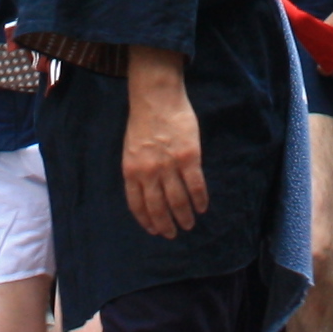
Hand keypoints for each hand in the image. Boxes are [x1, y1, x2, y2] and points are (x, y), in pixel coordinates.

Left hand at [121, 48, 205, 236]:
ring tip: (189, 224)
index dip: (146, 221)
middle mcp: (149, 173)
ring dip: (184, 216)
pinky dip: (199, 200)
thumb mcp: (130, 149)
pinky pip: (195, 186)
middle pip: (158, 207)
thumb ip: (138, 170)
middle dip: (166, 225)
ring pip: (177, 201)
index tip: (154, 230)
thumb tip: (148, 190)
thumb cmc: (143, 121)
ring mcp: (169, 166)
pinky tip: (202, 207)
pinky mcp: (188, 157)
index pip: (137, 205)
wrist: (156, 97)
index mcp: (131, 171)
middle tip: (173, 234)